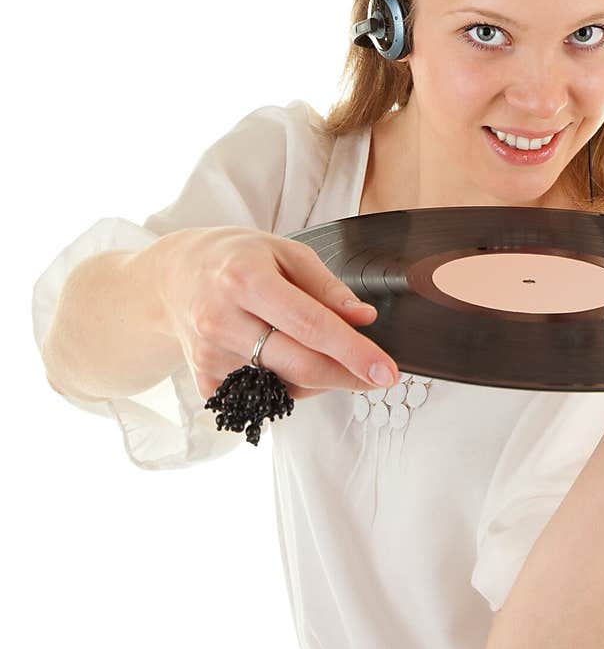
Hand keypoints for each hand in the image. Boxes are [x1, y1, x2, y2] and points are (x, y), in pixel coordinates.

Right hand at [151, 226, 399, 401]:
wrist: (174, 276)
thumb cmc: (235, 258)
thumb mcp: (285, 252)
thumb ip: (326, 287)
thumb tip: (362, 319)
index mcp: (245, 279)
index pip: (311, 325)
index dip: (353, 351)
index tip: (385, 371)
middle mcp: (222, 320)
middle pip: (299, 364)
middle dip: (347, 376)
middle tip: (376, 376)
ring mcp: (210, 355)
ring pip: (285, 384)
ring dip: (315, 376)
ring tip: (311, 345)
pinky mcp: (204, 380)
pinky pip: (262, 396)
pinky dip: (283, 384)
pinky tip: (279, 357)